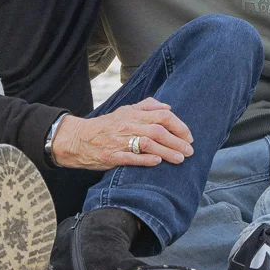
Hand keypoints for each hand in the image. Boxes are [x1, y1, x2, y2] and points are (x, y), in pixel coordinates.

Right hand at [50, 98, 193, 169]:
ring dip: (166, 151)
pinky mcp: (112, 156)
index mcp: (133, 114)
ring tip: (180, 159)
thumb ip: (146, 107)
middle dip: (177, 141)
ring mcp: (119, 141)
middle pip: (158, 130)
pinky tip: (157, 162)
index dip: (178, 125)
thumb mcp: (125, 111)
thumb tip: (168, 107)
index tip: (189, 136)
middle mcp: (128, 126)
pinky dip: (145, 159)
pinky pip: (131, 157)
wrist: (79, 139)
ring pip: (148, 144)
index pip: (162, 115)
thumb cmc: (105, 126)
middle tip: (190, 151)